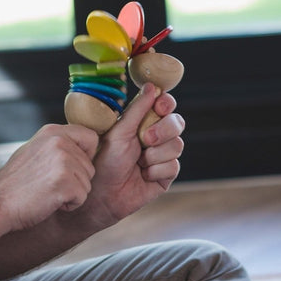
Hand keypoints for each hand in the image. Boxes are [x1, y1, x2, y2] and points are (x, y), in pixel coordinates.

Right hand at [0, 124, 98, 231]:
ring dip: (71, 193)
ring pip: (87, 183)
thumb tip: (85, 149)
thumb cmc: (15, 184)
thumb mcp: (36, 152)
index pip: (91, 138)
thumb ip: (58, 146)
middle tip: (48, 184)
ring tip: (46, 192)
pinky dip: (69, 205)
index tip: (68, 169)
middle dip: (75, 180)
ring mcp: (62, 160)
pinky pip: (82, 198)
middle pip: (90, 166)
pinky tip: (48, 201)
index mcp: (53, 131)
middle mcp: (59, 141)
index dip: (85, 156)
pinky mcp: (65, 181)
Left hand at [81, 82, 185, 226]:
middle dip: (163, 130)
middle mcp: (156, 137)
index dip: (166, 104)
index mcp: (144, 122)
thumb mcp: (119, 132)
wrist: (102, 194)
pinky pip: (173, 166)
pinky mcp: (166, 176)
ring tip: (138, 162)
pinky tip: (143, 176)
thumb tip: (152, 86)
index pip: (165, 106)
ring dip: (155, 154)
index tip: (160, 105)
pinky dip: (155, 170)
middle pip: (177, 123)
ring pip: (177, 145)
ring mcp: (163, 156)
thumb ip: (138, 109)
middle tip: (145, 139)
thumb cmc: (105, 161)